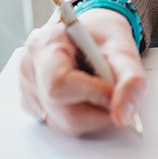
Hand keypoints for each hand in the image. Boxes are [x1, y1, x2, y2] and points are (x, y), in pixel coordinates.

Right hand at [19, 10, 145, 136]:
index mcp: (46, 43)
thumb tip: (123, 117)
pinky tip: (83, 96)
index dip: (93, 95)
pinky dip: (79, 117)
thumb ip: (131, 80)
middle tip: (112, 93)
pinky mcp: (30, 103)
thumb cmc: (104, 38)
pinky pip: (57, 124)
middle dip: (97, 110)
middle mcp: (29, 66)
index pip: (59, 85)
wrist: (92, 34)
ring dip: (91, 114)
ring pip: (61, 123)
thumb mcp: (125, 50)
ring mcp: (26, 86)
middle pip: (62, 111)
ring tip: (98, 90)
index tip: (115, 91)